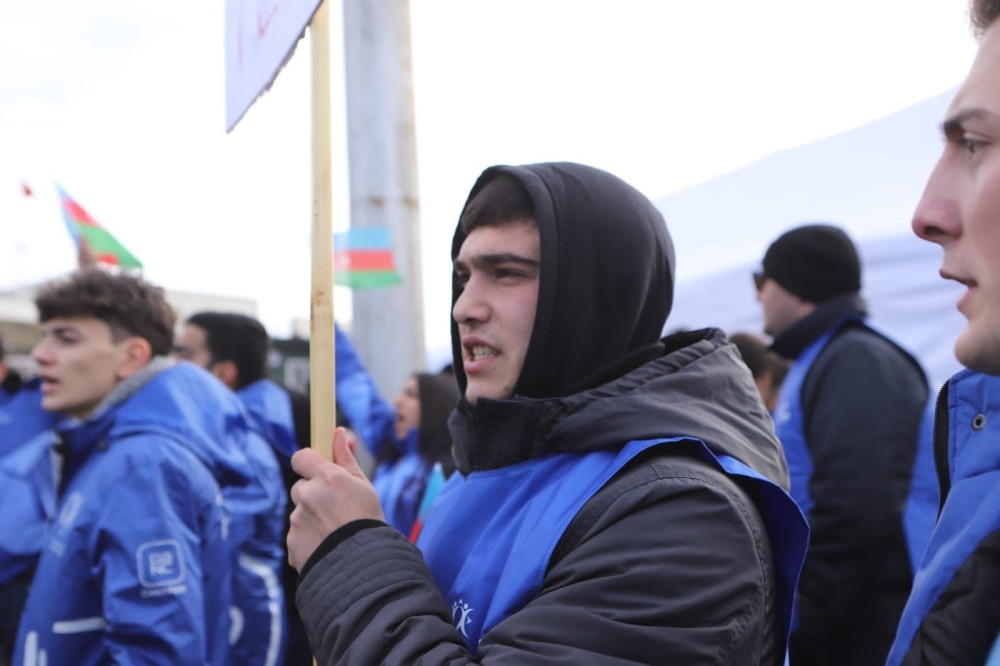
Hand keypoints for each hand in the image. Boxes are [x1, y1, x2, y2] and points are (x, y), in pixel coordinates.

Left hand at [287, 427, 384, 571]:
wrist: (363, 565)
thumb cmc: (368, 521)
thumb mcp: (363, 486)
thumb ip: (345, 459)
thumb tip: (338, 433)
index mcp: (326, 478)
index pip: (301, 457)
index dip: (308, 462)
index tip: (317, 469)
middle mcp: (307, 496)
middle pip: (301, 487)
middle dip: (314, 494)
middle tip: (335, 508)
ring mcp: (297, 521)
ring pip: (300, 512)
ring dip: (312, 518)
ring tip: (335, 532)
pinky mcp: (291, 542)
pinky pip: (297, 535)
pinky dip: (308, 539)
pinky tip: (327, 546)